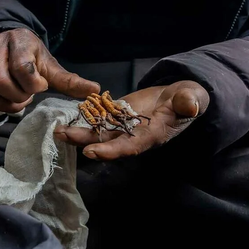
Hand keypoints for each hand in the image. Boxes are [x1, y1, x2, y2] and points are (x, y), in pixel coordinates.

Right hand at [0, 28, 99, 112]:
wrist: (6, 42)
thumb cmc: (31, 57)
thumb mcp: (50, 65)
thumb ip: (69, 81)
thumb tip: (96, 91)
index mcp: (20, 40)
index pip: (22, 68)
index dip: (33, 85)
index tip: (40, 86)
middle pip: (2, 83)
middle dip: (19, 97)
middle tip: (27, 95)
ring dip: (6, 102)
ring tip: (17, 96)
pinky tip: (3, 97)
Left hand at [55, 80, 208, 159]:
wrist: (180, 97)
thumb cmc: (187, 99)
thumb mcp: (192, 98)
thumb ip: (189, 101)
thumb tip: (190, 105)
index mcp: (152, 136)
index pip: (130, 146)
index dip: (111, 150)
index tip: (92, 151)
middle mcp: (134, 136)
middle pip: (107, 143)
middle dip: (84, 142)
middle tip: (62, 137)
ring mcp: (124, 127)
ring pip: (98, 132)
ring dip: (77, 132)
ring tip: (57, 129)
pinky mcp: (117, 115)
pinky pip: (98, 119)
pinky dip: (82, 118)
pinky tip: (65, 116)